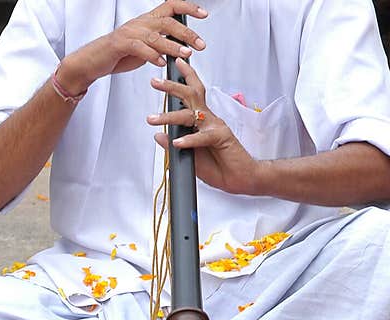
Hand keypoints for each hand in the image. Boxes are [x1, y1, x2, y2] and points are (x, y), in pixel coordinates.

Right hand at [59, 1, 207, 93]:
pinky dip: (152, 56)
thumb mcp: (144, 48)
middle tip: (199, 45)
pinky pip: (139, 48)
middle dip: (186, 33)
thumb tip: (178, 48)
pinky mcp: (120, 44)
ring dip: (173, 46)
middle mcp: (140, 23)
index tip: (203, 15)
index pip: (171, 6)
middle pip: (168, 21)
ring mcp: (130, 33)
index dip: (188, 8)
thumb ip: (160, 45)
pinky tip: (161, 63)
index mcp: (147, 20)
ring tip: (185, 54)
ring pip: (156, 36)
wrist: (93, 61)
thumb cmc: (118, 54)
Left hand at [149, 58, 259, 195]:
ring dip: (170, 116)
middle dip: (172, 86)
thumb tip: (158, 136)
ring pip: (191, 114)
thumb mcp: (189, 156)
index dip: (183, 79)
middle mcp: (209, 119)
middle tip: (155, 81)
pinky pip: (203, 136)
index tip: (169, 68)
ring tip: (153, 119)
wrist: (240, 178)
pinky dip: (189, 139)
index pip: (192, 95)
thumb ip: (173, 146)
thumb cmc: (218, 166)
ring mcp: (215, 126)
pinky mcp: (222, 138)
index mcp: (202, 120)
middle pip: (190, 96)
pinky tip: (177, 142)